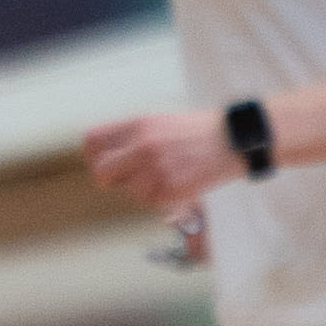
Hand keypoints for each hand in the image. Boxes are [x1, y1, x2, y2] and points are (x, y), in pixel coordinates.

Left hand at [81, 108, 246, 213]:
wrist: (232, 141)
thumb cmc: (197, 132)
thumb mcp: (159, 122)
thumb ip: (132, 136)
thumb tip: (106, 155)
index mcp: (137, 125)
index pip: (93, 140)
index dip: (92, 155)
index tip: (99, 161)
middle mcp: (142, 146)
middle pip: (102, 171)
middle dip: (110, 179)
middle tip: (124, 180)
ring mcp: (156, 169)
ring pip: (129, 191)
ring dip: (143, 190)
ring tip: (165, 177)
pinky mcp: (171, 189)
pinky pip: (151, 202)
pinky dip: (161, 199)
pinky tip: (177, 185)